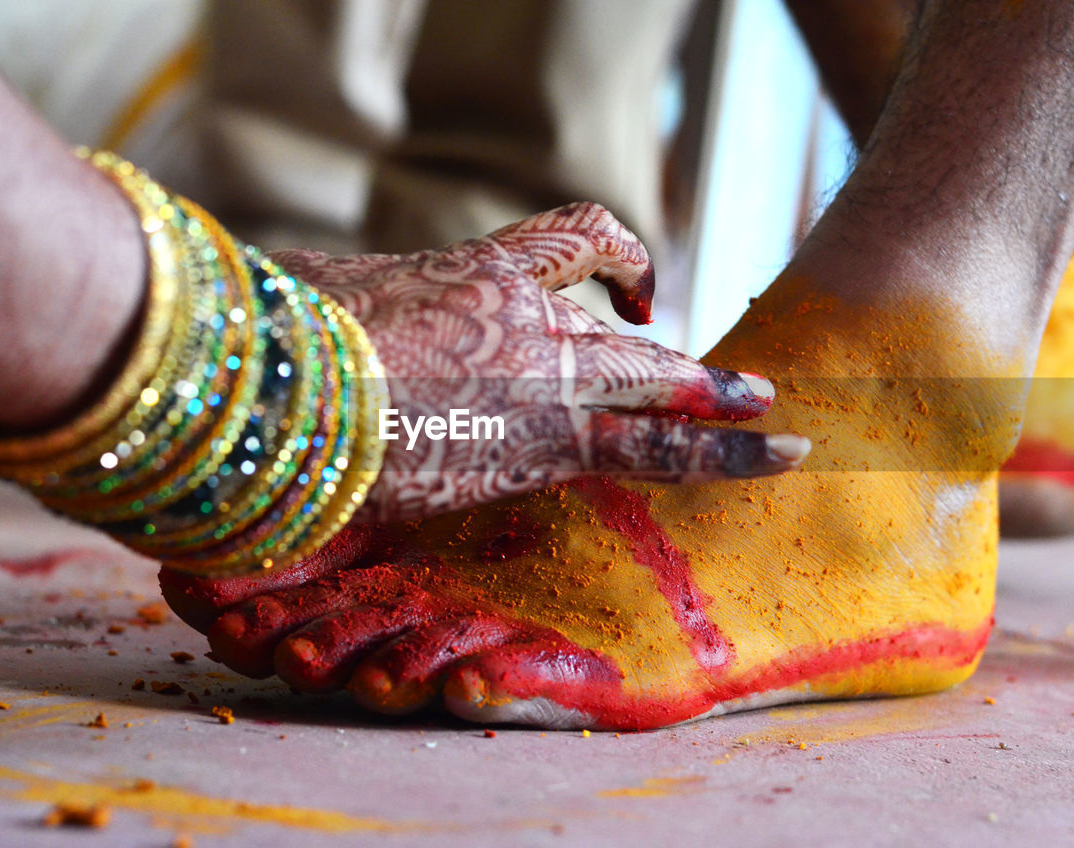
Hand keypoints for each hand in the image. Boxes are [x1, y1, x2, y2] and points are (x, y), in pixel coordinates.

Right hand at [279, 202, 808, 521]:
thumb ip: (360, 302)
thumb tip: (322, 303)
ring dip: (727, 436)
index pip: (578, 241)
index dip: (622, 254)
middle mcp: (535, 331)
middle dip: (706, 376)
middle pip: (646, 349)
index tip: (642, 285)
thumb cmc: (289, 332)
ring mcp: (544, 395)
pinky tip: (701, 486)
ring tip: (784, 445)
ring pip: (664, 414)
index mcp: (487, 274)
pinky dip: (681, 468)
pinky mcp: (532, 458)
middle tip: (757, 394)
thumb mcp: (331, 289)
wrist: (294, 387)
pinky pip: (628, 464)